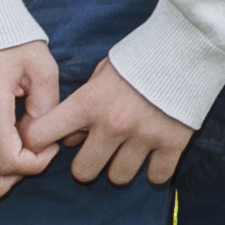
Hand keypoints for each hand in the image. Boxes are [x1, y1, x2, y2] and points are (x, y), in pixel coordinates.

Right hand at [0, 42, 64, 197]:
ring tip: (17, 159)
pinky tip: (7, 145)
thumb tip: (38, 139)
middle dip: (2, 184)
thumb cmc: (12, 40)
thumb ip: (46, 108)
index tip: (50, 147)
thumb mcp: (42, 68)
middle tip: (26, 165)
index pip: (9, 161)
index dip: (35, 164)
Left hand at [49, 58, 198, 186]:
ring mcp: (143, 137)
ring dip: (121, 166)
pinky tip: (154, 153)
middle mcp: (112, 125)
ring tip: (129, 149)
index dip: (37, 143)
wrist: (187, 46)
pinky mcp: (172, 144)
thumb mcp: (102, 73)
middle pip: (82, 172)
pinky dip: (154, 169)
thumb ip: (83, 104)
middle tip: (99, 149)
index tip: (46, 143)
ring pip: (118, 177)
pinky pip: (156, 177)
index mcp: (88, 103)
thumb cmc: (139, 58)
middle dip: (88, 163)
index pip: (40, 135)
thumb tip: (72, 136)